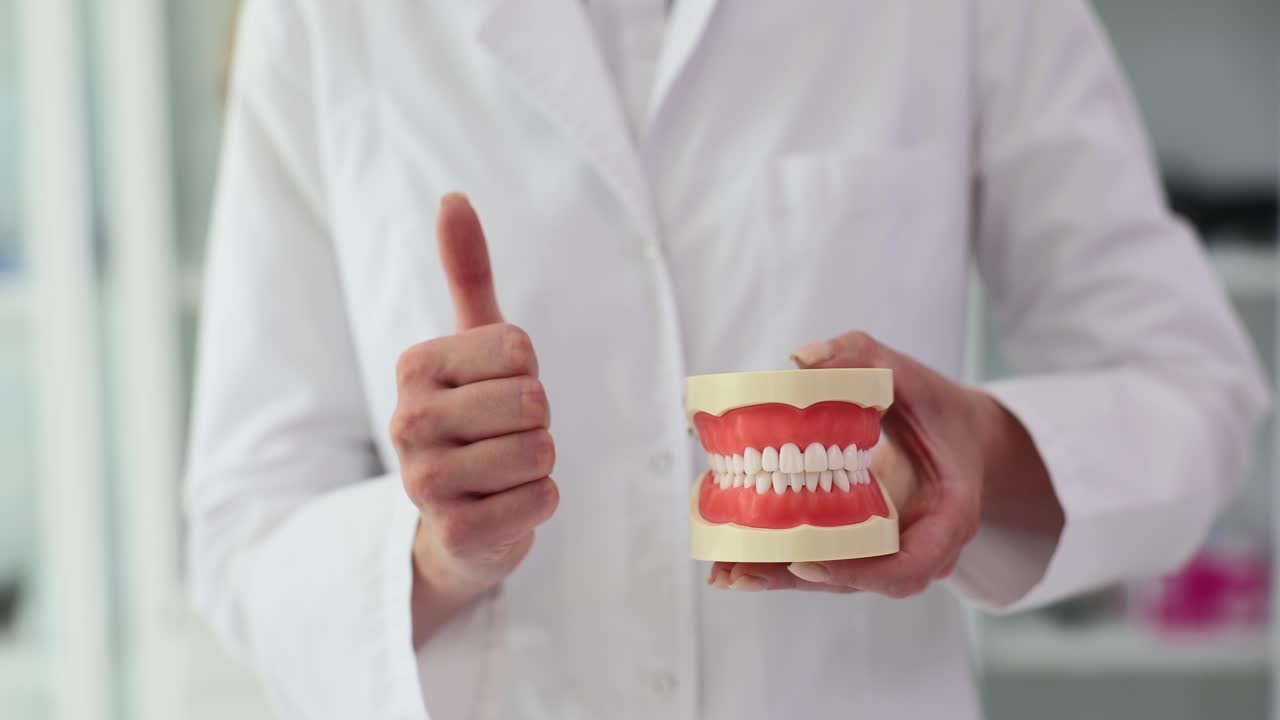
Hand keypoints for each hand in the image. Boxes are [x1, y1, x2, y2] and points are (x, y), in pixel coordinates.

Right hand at [391, 194, 557, 642]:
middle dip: (537, 421)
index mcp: (414, 367)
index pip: (520, 351)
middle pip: (531, 403)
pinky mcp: (456, 532)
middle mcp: (408, 421)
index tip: (498, 391)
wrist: (458, 521)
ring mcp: (424, 482)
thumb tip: (453, 197)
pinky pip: (543, 500)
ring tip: (504, 471)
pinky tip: (507, 504)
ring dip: (539, 464)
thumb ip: (467, 274)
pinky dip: (542, 502)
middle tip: (506, 436)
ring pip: (539, 453)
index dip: (528, 373)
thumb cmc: (475, 420)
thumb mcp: (473, 346)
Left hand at [708, 331, 1059, 596]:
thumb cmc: (939, 410)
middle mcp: (923, 549)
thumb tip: (801, 359)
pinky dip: (780, 562)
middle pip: (859, 579)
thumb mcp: (912, 377)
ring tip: (724, 570)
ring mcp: (893, 555)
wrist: (960, 439)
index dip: (857, 569)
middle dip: (796, 577)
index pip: (909, 563)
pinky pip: (824, 561)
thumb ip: (864, 356)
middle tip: (739, 569)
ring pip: (835, 578)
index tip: (805, 559)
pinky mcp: (864, 550)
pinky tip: (732, 560)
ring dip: (778, 577)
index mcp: (950, 516)